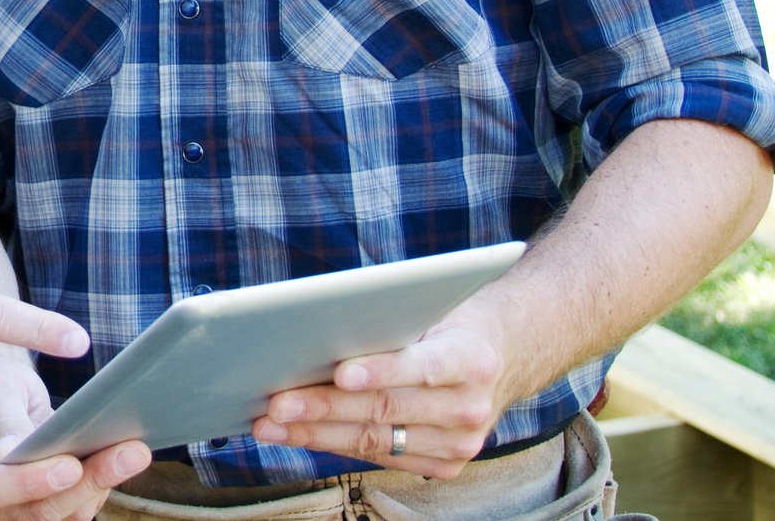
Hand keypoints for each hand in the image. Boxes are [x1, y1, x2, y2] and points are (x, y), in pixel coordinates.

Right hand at [0, 342, 149, 520]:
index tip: (69, 466)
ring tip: (134, 452)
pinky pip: (76, 510)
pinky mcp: (43, 510)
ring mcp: (12, 514)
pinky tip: (122, 457)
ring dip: (102, 486)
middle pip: (33, 512)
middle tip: (129, 452)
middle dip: (85, 484)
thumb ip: (3, 421)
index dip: (27, 483)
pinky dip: (100, 486)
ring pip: (62, 516)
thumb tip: (10, 454)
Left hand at [249, 305, 513, 479]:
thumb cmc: (450, 322)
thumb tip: (320, 332)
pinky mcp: (446, 465)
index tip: (338, 373)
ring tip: (270, 424)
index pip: (421, 367)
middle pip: (386, 410)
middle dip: (325, 408)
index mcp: (472, 359)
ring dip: (316, 434)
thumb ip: (393, 323)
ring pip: (376, 440)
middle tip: (276, 403)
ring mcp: (460, 443)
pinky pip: (381, 456)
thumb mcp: (435, 309)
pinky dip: (335, 445)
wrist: (504, 357)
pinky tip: (297, 435)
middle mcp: (470, 407)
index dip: (379, 371)